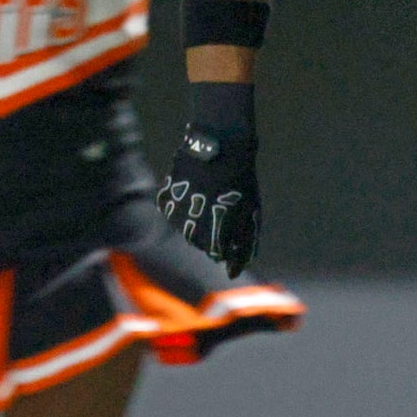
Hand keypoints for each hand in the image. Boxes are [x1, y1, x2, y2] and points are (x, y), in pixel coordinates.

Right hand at [158, 122, 262, 275]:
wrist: (220, 143)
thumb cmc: (240, 182)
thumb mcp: (250, 215)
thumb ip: (244, 246)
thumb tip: (233, 273)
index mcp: (214, 238)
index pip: (218, 254)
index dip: (227, 237)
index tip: (232, 218)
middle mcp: (191, 232)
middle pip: (200, 242)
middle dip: (212, 228)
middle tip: (221, 202)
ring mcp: (176, 216)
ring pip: (186, 228)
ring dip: (196, 216)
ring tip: (208, 193)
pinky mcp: (165, 201)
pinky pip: (173, 211)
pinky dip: (183, 203)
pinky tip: (194, 187)